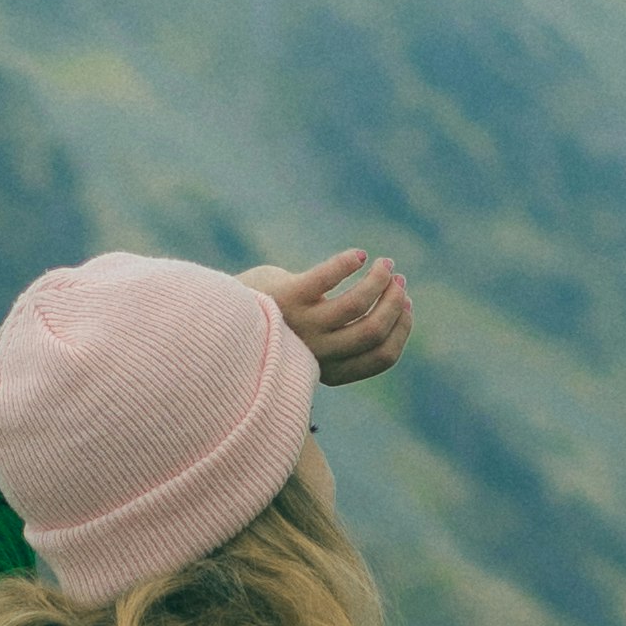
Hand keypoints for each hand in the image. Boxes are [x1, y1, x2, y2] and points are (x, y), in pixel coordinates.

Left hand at [241, 248, 411, 386]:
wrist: (218, 322)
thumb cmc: (272, 329)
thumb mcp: (310, 343)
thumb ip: (341, 338)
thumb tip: (387, 310)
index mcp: (329, 370)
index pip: (382, 356)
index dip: (402, 329)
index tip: (407, 305)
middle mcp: (318, 352)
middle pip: (374, 330)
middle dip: (395, 302)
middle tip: (398, 279)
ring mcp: (302, 325)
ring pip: (357, 304)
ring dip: (379, 280)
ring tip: (384, 263)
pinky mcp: (288, 296)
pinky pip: (328, 278)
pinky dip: (349, 263)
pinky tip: (359, 255)